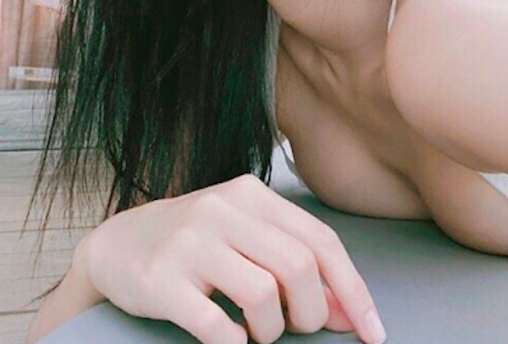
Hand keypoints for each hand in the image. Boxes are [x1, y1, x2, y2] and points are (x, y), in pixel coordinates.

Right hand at [75, 173, 385, 343]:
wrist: (118, 244)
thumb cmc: (197, 244)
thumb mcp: (247, 238)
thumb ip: (295, 264)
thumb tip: (348, 311)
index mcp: (252, 195)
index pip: (321, 240)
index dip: (353, 289)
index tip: (372, 333)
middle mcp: (224, 209)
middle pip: (299, 266)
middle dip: (312, 312)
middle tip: (298, 327)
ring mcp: (191, 241)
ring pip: (263, 294)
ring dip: (272, 331)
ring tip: (258, 332)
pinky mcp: (161, 278)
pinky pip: (216, 324)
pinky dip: (234, 342)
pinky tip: (231, 338)